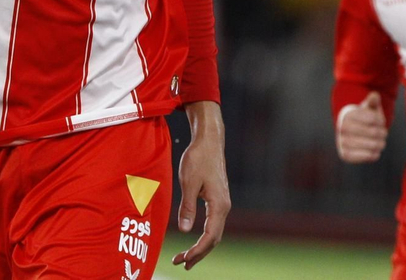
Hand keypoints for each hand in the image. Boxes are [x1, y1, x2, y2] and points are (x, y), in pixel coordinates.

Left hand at [171, 100, 229, 270]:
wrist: (209, 141)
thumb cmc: (198, 158)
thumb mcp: (189, 182)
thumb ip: (187, 207)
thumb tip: (185, 231)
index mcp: (219, 205)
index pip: (210, 237)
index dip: (197, 251)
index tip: (183, 259)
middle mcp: (224, 207)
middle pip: (214, 239)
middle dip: (198, 254)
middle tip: (181, 264)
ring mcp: (223, 203)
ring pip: (214, 232)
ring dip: (201, 246)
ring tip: (185, 257)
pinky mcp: (218, 199)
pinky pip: (213, 224)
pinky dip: (203, 235)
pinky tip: (194, 239)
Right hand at [335, 91, 387, 163]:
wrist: (350, 134)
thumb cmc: (363, 119)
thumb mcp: (368, 108)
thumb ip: (372, 101)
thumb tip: (374, 95)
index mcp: (348, 114)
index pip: (373, 119)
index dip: (381, 121)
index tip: (380, 122)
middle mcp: (342, 128)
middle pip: (373, 133)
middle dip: (382, 133)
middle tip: (384, 133)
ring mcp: (342, 142)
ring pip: (372, 145)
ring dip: (380, 144)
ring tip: (380, 142)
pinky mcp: (346, 155)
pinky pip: (367, 156)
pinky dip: (375, 154)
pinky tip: (374, 150)